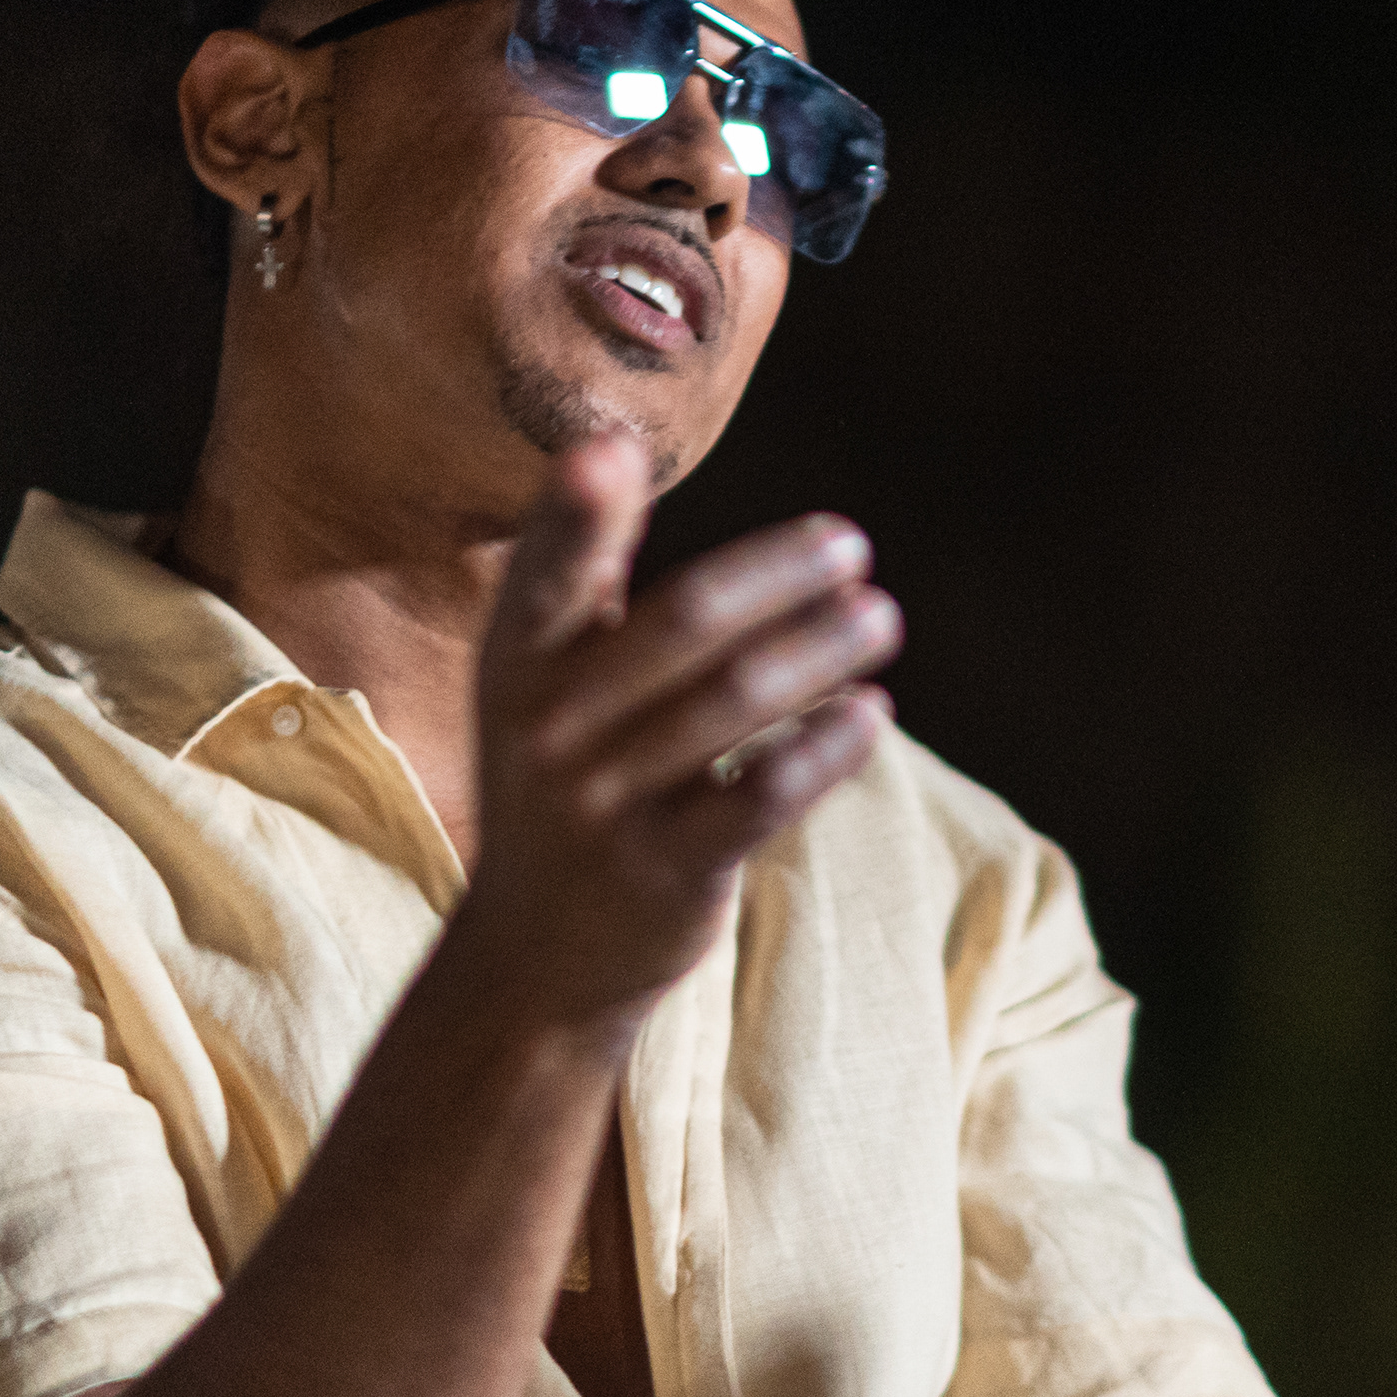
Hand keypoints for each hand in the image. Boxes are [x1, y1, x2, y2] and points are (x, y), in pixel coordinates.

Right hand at [441, 435, 902, 1030]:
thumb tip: (610, 440)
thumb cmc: (561, 778)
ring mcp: (602, 805)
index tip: (610, 449)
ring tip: (878, 617)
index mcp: (518, 661)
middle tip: (849, 545)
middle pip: (679, 628)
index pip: (547, 575)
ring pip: (733, 706)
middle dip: (773, 576)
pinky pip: (761, 795)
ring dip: (819, 651)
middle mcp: (547, 728)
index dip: (574, 515)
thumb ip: (577, 572)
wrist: (538, 956)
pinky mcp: (665, 871)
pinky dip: (824, 748)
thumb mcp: (542, 679)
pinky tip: (869, 713)